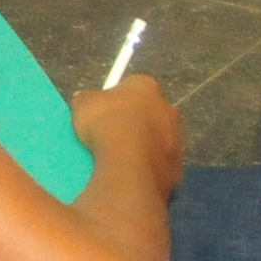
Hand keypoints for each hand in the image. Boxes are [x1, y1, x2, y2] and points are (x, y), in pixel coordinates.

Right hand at [70, 75, 184, 193]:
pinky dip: (147, 168)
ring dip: (143, 147)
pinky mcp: (177, 168)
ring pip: (157, 141)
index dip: (116, 100)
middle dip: (134, 123)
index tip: (103, 113)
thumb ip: (87, 100)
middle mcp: (168, 109)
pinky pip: (158, 165)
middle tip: (111, 135)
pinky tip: (129, 174)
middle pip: (149, 113)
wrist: (129, 166)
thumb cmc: (107, 124)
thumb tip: (86, 101)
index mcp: (147, 86)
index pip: (132, 87)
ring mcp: (177, 140)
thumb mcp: (83, 104)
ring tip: (118, 159)